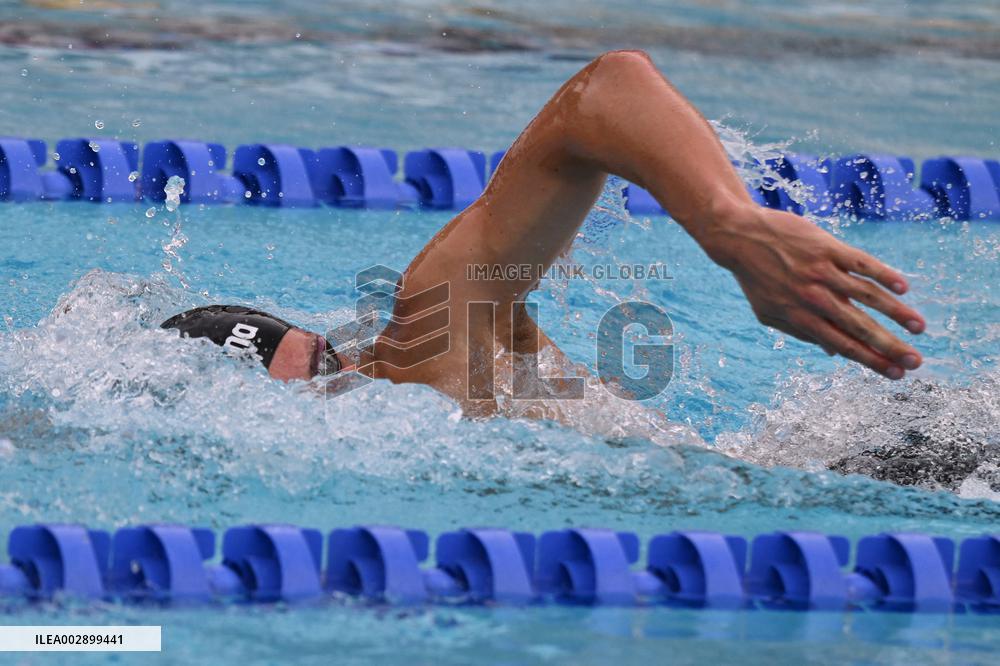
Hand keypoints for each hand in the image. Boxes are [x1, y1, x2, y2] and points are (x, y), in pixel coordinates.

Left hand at [701, 204, 924, 378]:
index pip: (842, 345)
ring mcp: (822, 272)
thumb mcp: (770, 313)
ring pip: (867, 296)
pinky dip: (883, 274)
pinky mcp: (827, 248)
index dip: (870, 360)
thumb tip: (833, 353)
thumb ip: (801, 332)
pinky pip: (861, 263)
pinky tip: (903, 287)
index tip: (895, 374)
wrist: (741, 236)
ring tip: (919, 327)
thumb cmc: (756, 278)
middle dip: (889, 347)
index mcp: (800, 318)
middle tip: (915, 363)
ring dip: (896, 313)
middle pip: (859, 327)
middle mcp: (814, 298)